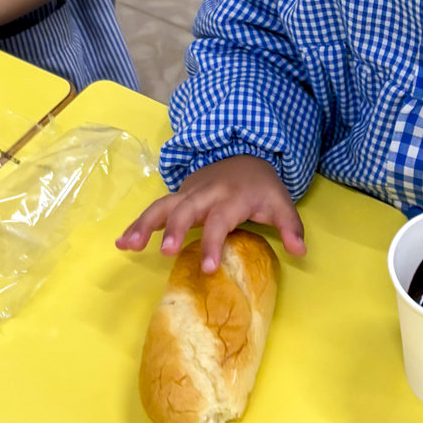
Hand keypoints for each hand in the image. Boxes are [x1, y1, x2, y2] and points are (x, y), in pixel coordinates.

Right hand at [116, 154, 305, 272]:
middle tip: (165, 253)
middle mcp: (206, 193)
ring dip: (144, 225)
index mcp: (232, 197)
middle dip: (173, 229)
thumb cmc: (262, 187)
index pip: (220, 220)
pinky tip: (122, 241)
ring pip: (163, 205)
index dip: (212, 243)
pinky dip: (138, 223)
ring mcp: (189, 192)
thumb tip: (300, 252)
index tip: (206, 268)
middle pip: (186, 209)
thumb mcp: (281, 203)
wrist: (245, 153)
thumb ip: (290, 227)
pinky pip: (156, 208)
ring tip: (127, 245)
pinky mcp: (178, 195)